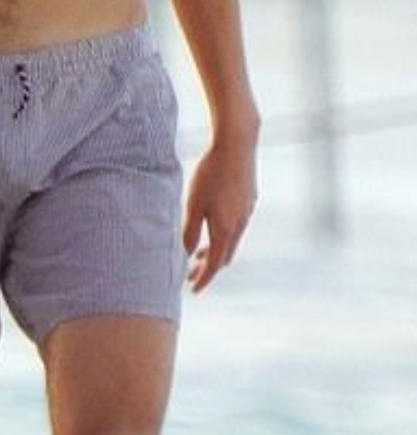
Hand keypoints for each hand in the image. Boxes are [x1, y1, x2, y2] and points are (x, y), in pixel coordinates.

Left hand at [183, 130, 257, 292]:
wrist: (237, 144)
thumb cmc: (210, 173)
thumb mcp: (193, 204)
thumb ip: (190, 232)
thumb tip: (185, 254)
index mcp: (225, 230)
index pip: (213, 265)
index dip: (203, 279)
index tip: (192, 290)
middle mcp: (240, 225)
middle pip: (224, 256)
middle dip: (207, 268)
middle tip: (189, 274)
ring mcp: (247, 212)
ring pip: (231, 241)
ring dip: (215, 250)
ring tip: (198, 253)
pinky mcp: (249, 200)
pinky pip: (236, 227)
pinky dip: (223, 235)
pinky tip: (213, 226)